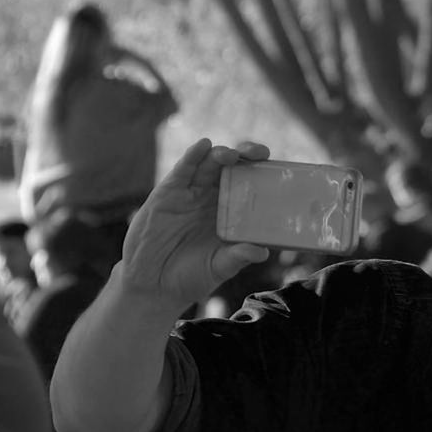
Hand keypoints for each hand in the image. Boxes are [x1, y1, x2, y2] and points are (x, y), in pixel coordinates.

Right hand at [119, 139, 269, 305]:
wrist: (152, 285)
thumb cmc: (190, 277)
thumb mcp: (219, 268)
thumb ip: (238, 258)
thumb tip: (262, 252)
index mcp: (230, 213)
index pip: (251, 185)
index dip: (263, 173)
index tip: (279, 169)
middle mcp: (212, 198)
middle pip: (233, 168)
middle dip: (247, 155)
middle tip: (260, 154)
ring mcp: (191, 194)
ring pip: (209, 164)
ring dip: (222, 154)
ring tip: (232, 155)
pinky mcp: (168, 193)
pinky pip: (182, 170)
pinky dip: (193, 156)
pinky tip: (203, 146)